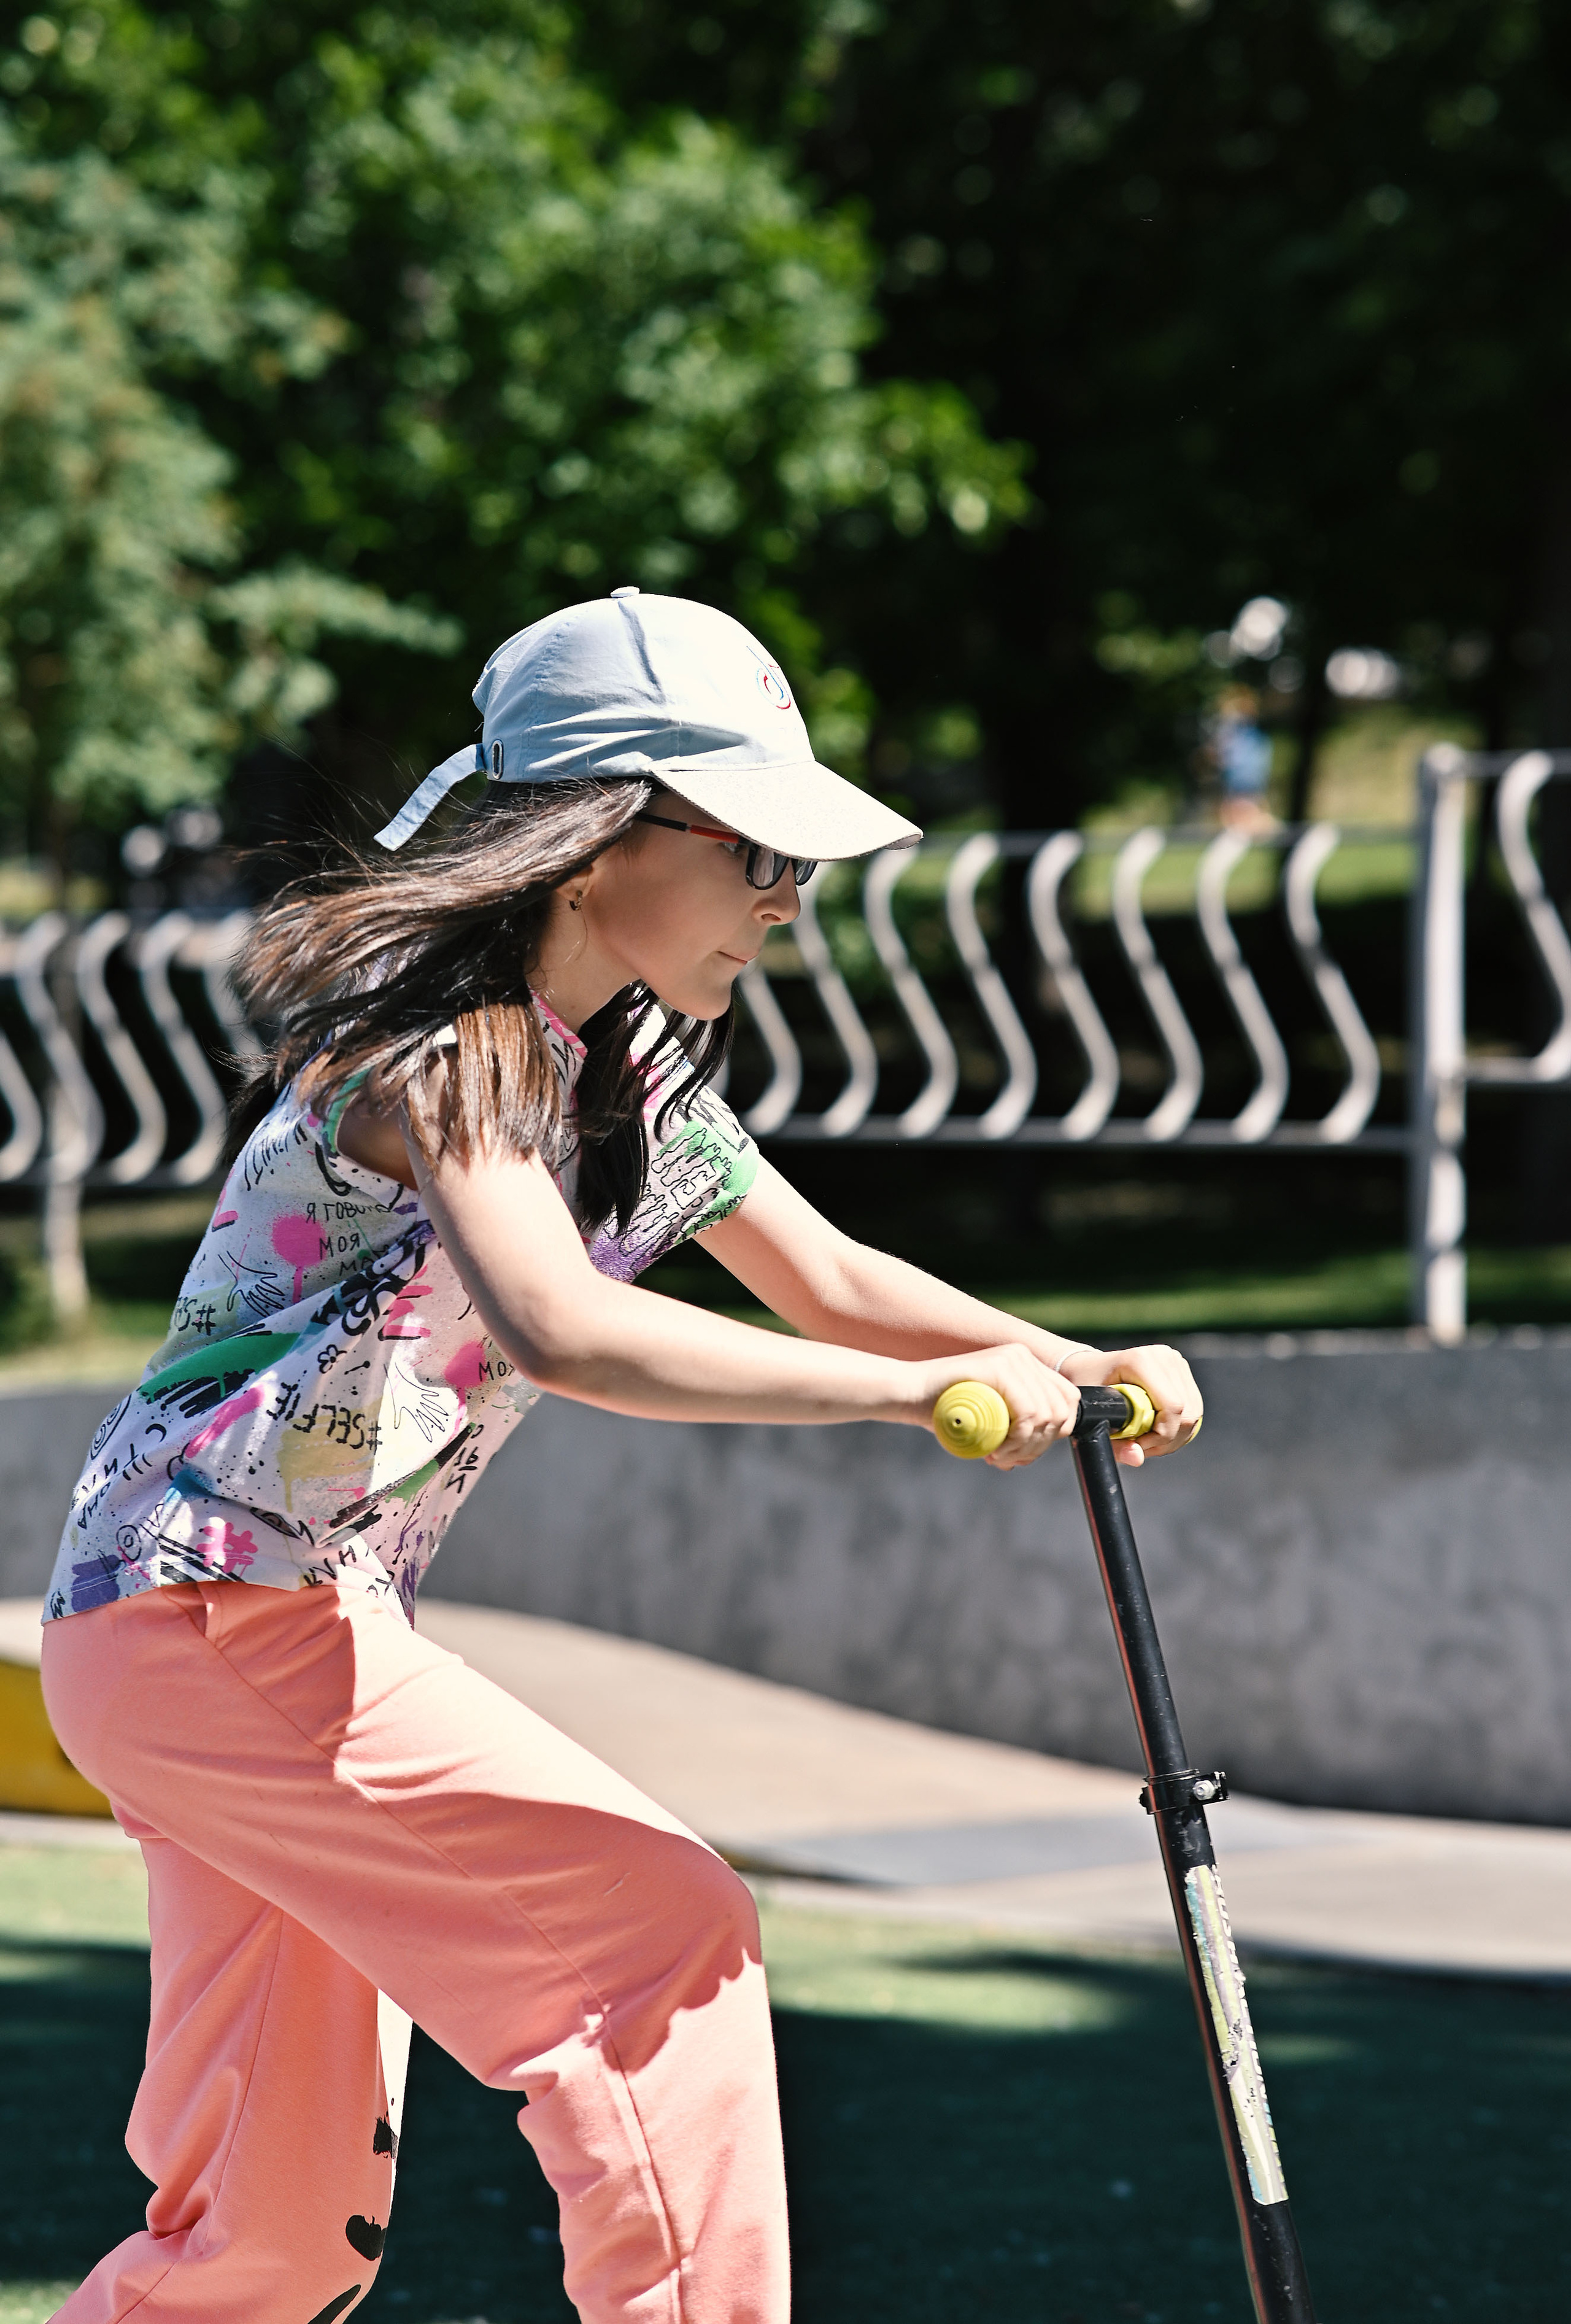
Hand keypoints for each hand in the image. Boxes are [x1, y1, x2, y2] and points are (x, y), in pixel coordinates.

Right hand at [911, 1344, 1082, 1468]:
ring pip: (1047, 1415)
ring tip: (999, 1457)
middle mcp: (1025, 1357)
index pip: (1067, 1401)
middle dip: (1039, 1446)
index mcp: (1027, 1366)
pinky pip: (1029, 1413)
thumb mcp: (988, 1419)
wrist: (911, 1394)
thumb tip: (1034, 1451)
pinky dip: (1017, 1440)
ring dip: (1026, 1447)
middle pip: (1062, 1410)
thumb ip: (1012, 1426)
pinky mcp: (1001, 1366)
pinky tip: (995, 1450)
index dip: (1055, 1434)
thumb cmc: (944, 1411)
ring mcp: (1014, 1358)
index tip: (1023, 1454)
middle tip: (1009, 1460)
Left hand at [1058, 1343, 1202, 1467]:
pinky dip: (1178, 1428)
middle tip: (1140, 1446)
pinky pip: (1193, 1409)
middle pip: (1187, 1413)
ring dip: (1174, 1436)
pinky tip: (1156, 1431)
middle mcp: (1163, 1356)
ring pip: (1193, 1414)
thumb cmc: (1088, 1390)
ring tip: (1146, 1439)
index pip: (1172, 1407)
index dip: (1161, 1435)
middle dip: (1167, 1439)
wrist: (1090, 1368)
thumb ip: (1115, 1443)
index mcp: (1141, 1361)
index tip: (1137, 1444)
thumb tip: (1137, 1458)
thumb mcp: (1093, 1417)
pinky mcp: (1182, 1370)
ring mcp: (1175, 1361)